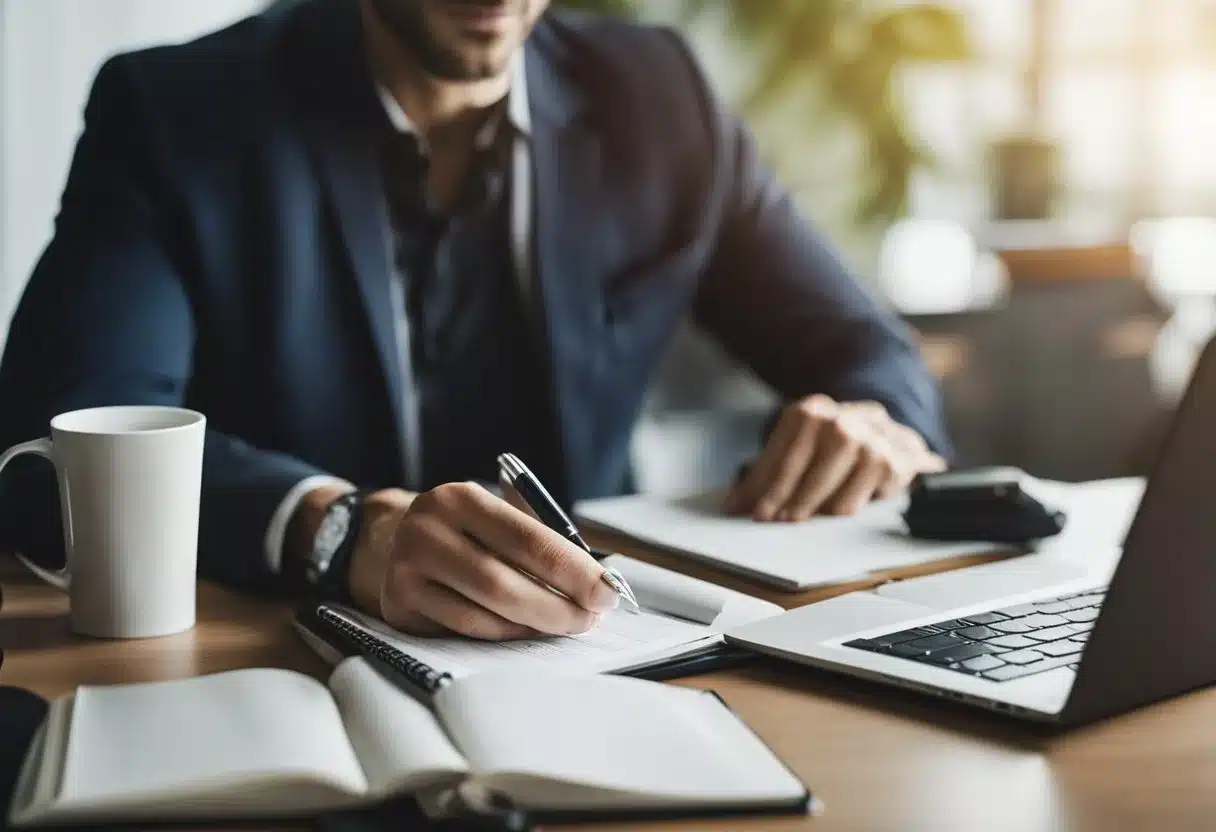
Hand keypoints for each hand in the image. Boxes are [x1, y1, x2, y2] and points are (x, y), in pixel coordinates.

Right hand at [347, 483, 618, 639]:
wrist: (389, 540)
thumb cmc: (466, 532)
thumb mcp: (495, 518)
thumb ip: (540, 543)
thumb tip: (595, 585)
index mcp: (459, 499)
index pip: (528, 540)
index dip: (574, 570)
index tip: (607, 591)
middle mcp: (426, 531)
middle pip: (504, 584)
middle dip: (558, 607)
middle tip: (590, 618)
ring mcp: (406, 572)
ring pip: (485, 615)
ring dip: (534, 626)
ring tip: (565, 623)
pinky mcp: (399, 608)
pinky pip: (465, 631)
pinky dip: (504, 635)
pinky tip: (526, 630)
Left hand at [725, 395, 945, 521]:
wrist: (888, 435)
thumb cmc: (830, 449)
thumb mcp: (797, 453)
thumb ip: (765, 477)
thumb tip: (733, 506)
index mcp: (811, 411)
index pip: (786, 450)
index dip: (769, 485)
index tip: (755, 512)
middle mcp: (844, 416)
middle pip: (817, 458)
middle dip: (796, 496)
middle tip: (781, 520)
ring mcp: (875, 434)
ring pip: (851, 471)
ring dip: (830, 501)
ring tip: (815, 517)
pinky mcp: (901, 454)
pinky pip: (880, 483)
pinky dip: (861, 498)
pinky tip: (849, 503)